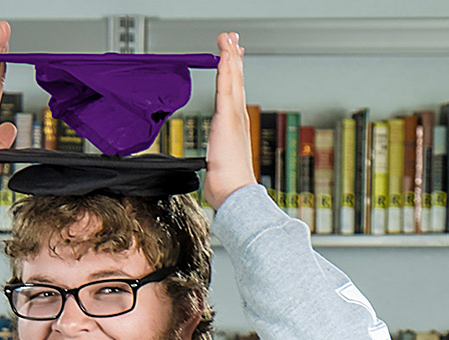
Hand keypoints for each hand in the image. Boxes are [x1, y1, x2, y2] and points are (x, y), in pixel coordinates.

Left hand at [202, 32, 256, 209]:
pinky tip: (224, 57)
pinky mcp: (227, 119)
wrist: (236, 193)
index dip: (232, 73)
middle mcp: (237, 118)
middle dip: (233, 58)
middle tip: (232, 38)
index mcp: (234, 126)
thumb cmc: (228, 184)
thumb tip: (210, 165)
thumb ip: (215, 158)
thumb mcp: (217, 165)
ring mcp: (234, 117)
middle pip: (236, 81)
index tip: (231, 57)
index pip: (233, 93)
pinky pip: (226, 89)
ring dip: (230, 57)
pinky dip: (226, 71)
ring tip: (229, 38)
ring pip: (233, 80)